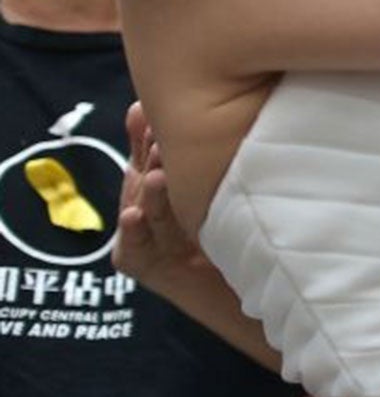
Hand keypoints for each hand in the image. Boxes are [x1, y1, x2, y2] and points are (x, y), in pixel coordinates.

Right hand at [112, 103, 208, 293]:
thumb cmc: (219, 227)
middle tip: (160, 144)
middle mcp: (142, 201)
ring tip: (156, 176)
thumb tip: (180, 113)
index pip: (145, 151)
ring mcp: (137, 231)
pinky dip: (133, 232)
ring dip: (150, 193)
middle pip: (144, 177)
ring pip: (146, 209)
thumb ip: (198, 154)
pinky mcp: (135, 261)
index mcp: (153, 178)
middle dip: (151, 160)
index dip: (146, 134)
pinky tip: (134, 216)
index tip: (150, 114)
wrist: (229, 283)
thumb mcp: (209, 186)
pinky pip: (134, 246)